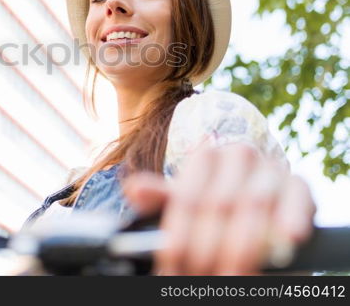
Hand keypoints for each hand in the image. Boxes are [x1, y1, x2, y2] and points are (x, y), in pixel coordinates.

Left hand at [123, 143, 315, 274]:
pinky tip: (285, 241)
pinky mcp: (298, 184)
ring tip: (232, 276)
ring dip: (244, 245)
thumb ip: (161, 198)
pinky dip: (291, 219)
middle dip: (208, 247)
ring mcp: (269, 167)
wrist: (258, 207)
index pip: (187, 197)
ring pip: (254, 204)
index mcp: (205, 156)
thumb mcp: (186, 204)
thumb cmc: (215, 206)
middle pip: (218, 204)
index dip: (178, 234)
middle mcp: (237, 154)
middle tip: (201, 278)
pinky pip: (296, 198)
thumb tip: (134, 189)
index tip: (172, 263)